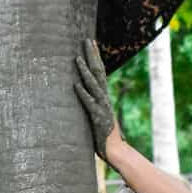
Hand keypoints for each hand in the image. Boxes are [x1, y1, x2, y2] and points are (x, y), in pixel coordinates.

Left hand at [74, 39, 118, 160]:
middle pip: (98, 72)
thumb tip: (83, 96)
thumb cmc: (103, 136)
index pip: (99, 72)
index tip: (91, 42)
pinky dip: (82, 93)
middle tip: (87, 40)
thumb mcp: (97, 116)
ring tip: (76, 58)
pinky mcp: (97, 118)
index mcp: (103, 97)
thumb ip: (92, 106)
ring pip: (93, 85)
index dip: (95, 57)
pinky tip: (75, 85)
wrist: (115, 152)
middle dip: (92, 55)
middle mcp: (104, 99)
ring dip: (84, 71)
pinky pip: (89, 104)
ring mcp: (101, 108)